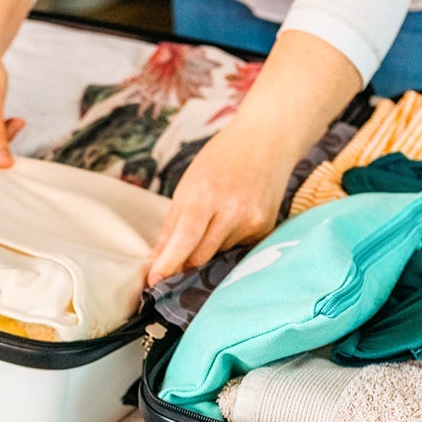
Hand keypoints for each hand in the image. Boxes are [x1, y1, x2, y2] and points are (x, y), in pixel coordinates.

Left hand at [146, 123, 294, 283]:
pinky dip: (228, 241)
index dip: (169, 263)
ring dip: (208, 247)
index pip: (184, 240)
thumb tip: (157, 258)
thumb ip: (172, 225)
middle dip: (185, 261)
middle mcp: (232, 211)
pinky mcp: (265, 228)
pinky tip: (233, 218)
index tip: (154, 281)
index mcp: (206, 196)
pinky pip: (237, 249)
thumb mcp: (188, 185)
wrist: (267, 140)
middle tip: (177, 255)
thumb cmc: (220, 160)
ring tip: (215, 218)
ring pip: (218, 254)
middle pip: (200, 256)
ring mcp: (252, 221)